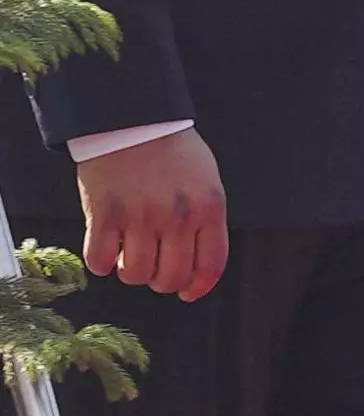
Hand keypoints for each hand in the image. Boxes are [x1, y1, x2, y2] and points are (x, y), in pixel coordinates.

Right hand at [75, 126, 226, 300]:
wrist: (132, 121)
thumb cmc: (172, 151)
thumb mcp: (206, 181)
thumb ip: (205, 219)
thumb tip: (197, 263)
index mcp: (208, 207)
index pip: (210, 265)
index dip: (198, 287)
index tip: (188, 293)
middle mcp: (177, 217)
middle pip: (170, 277)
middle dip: (161, 281)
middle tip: (153, 267)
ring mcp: (140, 217)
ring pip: (135, 275)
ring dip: (130, 272)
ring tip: (129, 253)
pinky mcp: (105, 216)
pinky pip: (100, 262)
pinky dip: (102, 262)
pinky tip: (106, 248)